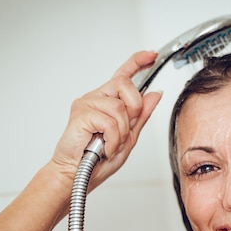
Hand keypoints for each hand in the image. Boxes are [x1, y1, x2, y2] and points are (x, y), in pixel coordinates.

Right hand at [51, 51, 162, 188]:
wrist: (76, 175)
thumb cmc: (97, 160)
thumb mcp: (129, 137)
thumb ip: (141, 115)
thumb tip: (154, 94)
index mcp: (107, 102)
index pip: (123, 75)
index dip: (138, 62)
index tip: (151, 55)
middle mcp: (96, 98)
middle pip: (126, 85)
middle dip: (134, 109)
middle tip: (125, 130)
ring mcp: (87, 104)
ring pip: (119, 107)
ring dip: (122, 132)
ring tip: (110, 144)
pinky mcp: (81, 113)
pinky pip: (110, 122)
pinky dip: (113, 139)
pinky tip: (104, 147)